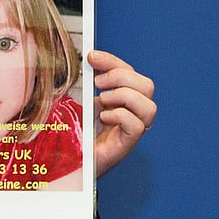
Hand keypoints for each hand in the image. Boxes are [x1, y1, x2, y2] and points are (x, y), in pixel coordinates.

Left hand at [88, 50, 155, 177]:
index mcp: (125, 100)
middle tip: (99, 83)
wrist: (70, 161)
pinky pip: (137, 126)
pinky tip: (104, 117)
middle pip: (147, 86)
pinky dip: (120, 116)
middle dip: (121, 77)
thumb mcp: (84, 100)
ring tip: (102, 101)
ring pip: (149, 106)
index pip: (130, 73)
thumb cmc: (77, 132)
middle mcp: (133, 114)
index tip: (92, 56)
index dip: (113, 61)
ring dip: (123, 97)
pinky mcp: (126, 145)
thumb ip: (91, 82)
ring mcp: (132, 131)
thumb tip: (92, 59)